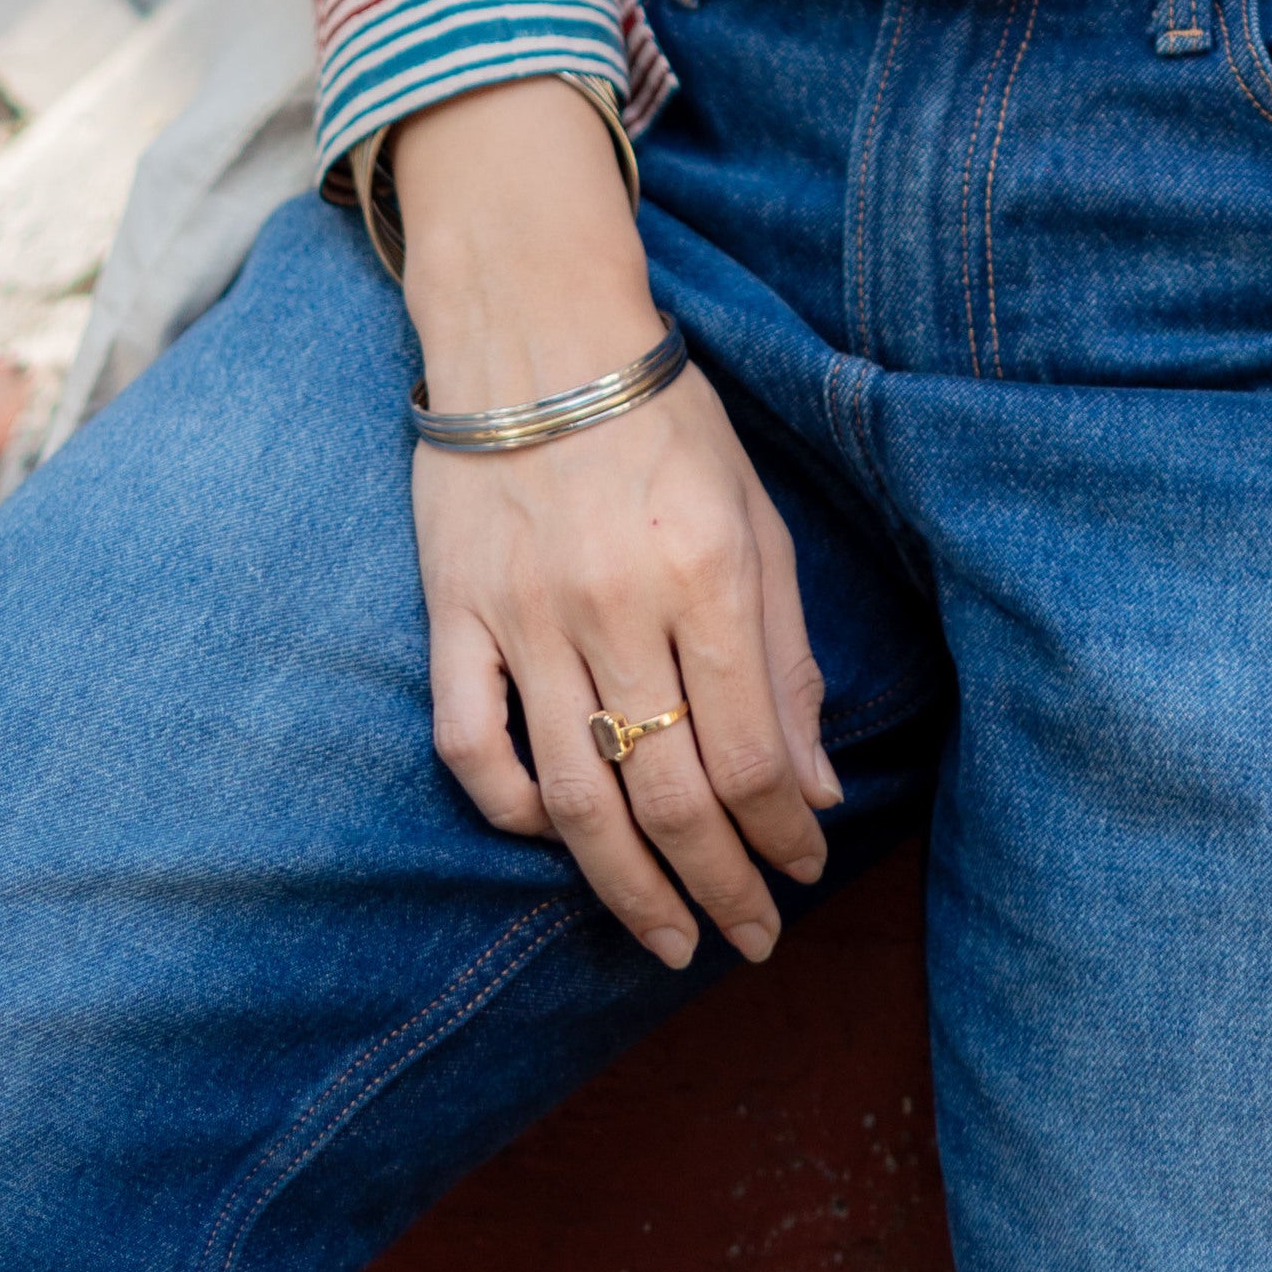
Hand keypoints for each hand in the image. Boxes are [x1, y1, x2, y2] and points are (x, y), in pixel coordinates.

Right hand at [386, 81, 838, 971]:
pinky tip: (559, 840)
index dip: (782, 835)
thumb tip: (816, 787)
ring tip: (666, 939)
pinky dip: (514, 812)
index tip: (800, 874)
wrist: (535, 331)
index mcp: (708, 573)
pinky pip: (472, 747)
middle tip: (747, 940)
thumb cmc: (663, 422)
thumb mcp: (756, 516)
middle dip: (720, 888)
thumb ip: (788, 652)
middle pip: (671, 795)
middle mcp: (618, 606)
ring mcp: (526, 618)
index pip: (752, 754)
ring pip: (575, 798)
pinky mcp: (455, 615)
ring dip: (629, 887)